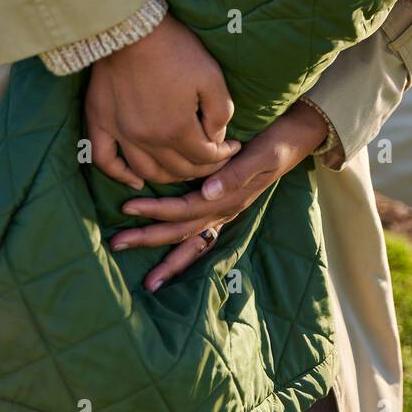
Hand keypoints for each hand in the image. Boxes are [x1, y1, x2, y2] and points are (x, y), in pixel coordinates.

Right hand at [86, 12, 241, 188]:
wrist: (130, 27)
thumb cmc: (175, 48)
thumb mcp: (211, 77)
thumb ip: (220, 113)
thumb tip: (216, 137)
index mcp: (177, 129)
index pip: (205, 156)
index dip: (223, 154)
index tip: (232, 146)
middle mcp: (148, 139)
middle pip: (179, 169)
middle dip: (202, 167)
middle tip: (213, 157)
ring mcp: (121, 132)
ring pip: (146, 172)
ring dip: (168, 176)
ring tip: (184, 168)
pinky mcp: (100, 121)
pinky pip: (105, 160)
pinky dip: (119, 175)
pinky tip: (135, 181)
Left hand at [108, 99, 329, 288]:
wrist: (295, 138)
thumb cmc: (275, 141)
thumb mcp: (260, 154)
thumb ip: (235, 173)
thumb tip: (207, 191)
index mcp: (228, 197)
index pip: (185, 208)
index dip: (156, 210)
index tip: (127, 208)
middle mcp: (224, 209)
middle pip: (181, 231)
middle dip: (149, 239)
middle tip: (116, 244)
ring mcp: (225, 211)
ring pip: (189, 238)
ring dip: (164, 254)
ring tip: (143, 272)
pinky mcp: (225, 206)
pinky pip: (200, 234)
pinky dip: (183, 250)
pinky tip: (167, 260)